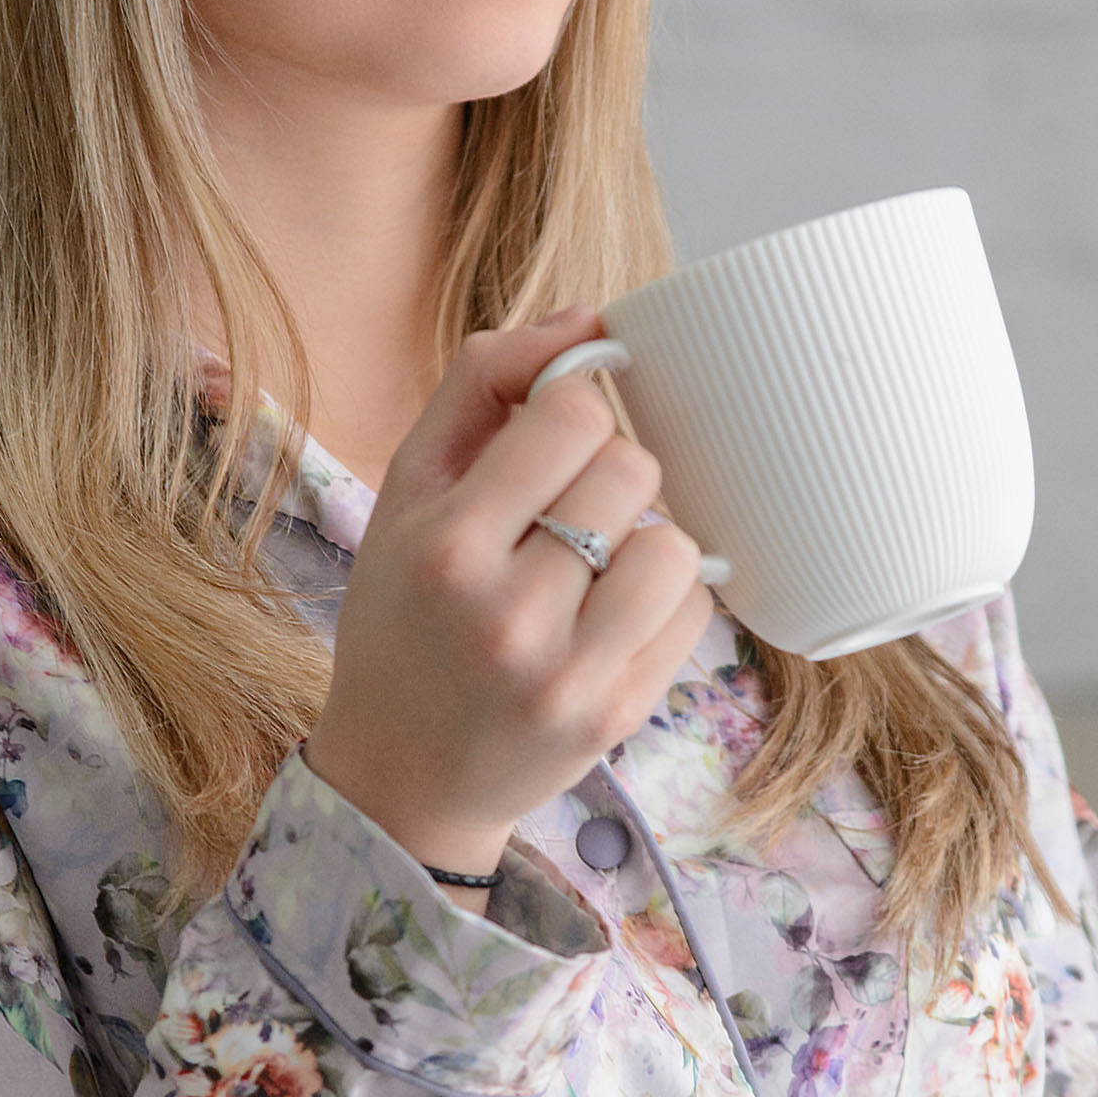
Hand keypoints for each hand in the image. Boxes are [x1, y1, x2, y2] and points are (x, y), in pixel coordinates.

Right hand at [305, 307, 711, 889]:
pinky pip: (696, 613)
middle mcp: (506, 614)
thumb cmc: (405, 618)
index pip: (570, 415)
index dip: (571, 410)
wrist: (401, 778)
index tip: (550, 438)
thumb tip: (588, 319)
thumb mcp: (406, 492)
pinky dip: (665, 600)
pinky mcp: (616, 715)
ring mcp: (568, 674)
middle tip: (568, 510)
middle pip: (631, 471)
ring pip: (676, 545)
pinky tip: (611, 616)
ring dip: (646, 540)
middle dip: (608, 475)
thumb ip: (482, 388)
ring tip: (595, 565)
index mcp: (445, 546)